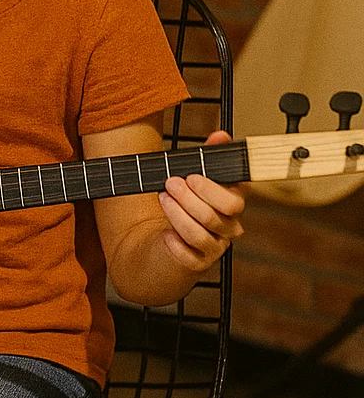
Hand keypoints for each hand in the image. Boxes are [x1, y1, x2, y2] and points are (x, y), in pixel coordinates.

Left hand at [157, 130, 244, 272]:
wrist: (163, 241)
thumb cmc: (182, 205)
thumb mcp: (191, 179)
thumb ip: (207, 157)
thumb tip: (222, 135)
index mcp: (230, 204)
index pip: (235, 199)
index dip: (213, 187)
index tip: (190, 175)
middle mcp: (228, 226)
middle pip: (220, 214)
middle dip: (192, 197)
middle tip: (170, 183)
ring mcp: (214, 246)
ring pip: (202, 232)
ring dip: (178, 213)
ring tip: (162, 198)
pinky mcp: (197, 262)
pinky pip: (188, 254)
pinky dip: (174, 241)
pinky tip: (165, 233)